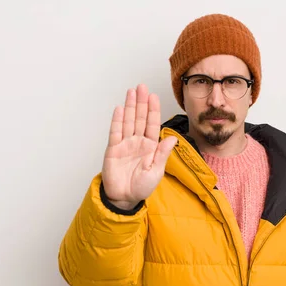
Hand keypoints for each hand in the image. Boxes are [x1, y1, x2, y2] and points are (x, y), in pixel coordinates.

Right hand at [101, 84, 176, 209]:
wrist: (124, 198)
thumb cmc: (141, 187)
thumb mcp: (156, 171)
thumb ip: (162, 154)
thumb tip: (172, 139)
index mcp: (150, 146)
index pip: (152, 124)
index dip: (153, 110)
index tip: (154, 96)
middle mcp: (138, 142)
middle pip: (139, 118)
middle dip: (141, 102)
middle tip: (142, 87)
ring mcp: (125, 144)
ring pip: (128, 121)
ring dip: (129, 106)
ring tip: (131, 92)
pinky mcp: (113, 149)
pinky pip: (115, 132)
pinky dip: (117, 120)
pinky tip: (119, 109)